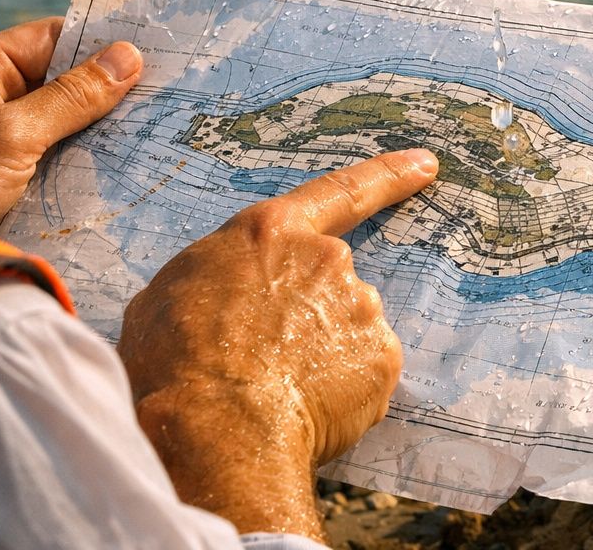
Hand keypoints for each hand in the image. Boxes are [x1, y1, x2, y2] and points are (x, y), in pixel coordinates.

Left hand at [0, 17, 141, 228]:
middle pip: (62, 79)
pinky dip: (86, 158)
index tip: (154, 49)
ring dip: (101, 127)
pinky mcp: (7, 176)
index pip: (51, 38)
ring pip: (64, 120)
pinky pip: (56, 155)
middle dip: (108, 88)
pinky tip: (126, 161)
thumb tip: (129, 55)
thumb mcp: (11, 135)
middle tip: (167, 92)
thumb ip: (72, 97)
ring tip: (158, 125)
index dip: (99, 42)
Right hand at [119, 149, 437, 538]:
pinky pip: (363, 377)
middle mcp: (328, 260)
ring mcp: (361, 308)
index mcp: (272, 233)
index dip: (386, 176)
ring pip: (347, 335)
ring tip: (274, 395)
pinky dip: (342, 396)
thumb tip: (219, 300)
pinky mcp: (382, 359)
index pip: (338, 192)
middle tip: (264, 363)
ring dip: (322, 360)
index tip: (426, 165)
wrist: (214, 428)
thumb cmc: (174, 362)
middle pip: (328, 286)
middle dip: (306, 321)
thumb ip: (216, 281)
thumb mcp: (166, 297)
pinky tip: (303, 414)